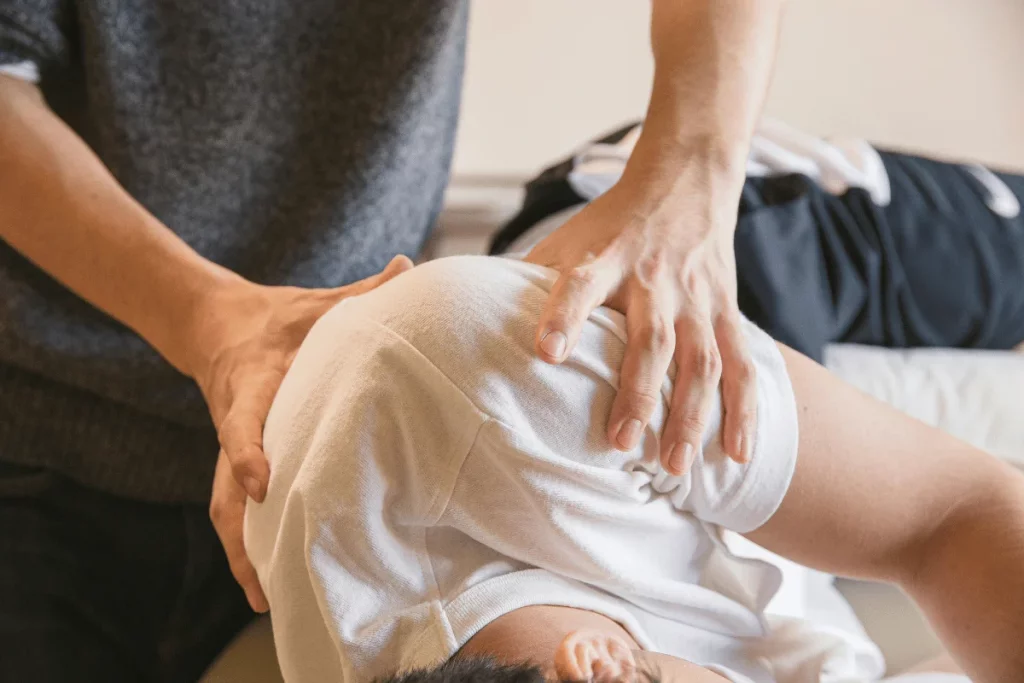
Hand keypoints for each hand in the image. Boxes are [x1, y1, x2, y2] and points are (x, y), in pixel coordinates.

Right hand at [195, 255, 413, 610]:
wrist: (218, 324)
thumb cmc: (280, 318)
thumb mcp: (318, 302)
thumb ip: (361, 292)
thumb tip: (408, 267)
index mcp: (254, 382)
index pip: (242, 419)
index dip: (246, 451)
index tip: (259, 483)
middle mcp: (236, 421)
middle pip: (223, 486)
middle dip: (240, 533)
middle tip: (261, 578)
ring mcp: (229, 447)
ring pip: (223, 508)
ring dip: (240, 551)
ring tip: (264, 598)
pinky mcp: (234, 461)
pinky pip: (233, 507)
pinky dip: (247, 542)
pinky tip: (268, 577)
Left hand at [525, 176, 753, 475]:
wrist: (684, 181)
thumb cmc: (609, 224)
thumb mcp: (566, 240)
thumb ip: (529, 283)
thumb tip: (471, 326)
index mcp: (604, 259)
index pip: (579, 286)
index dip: (563, 317)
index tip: (546, 353)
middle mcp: (654, 280)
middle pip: (651, 340)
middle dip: (637, 393)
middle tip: (618, 443)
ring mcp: (696, 298)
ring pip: (700, 361)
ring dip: (690, 416)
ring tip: (672, 467)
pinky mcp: (726, 311)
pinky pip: (741, 365)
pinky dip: (742, 411)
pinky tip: (737, 455)